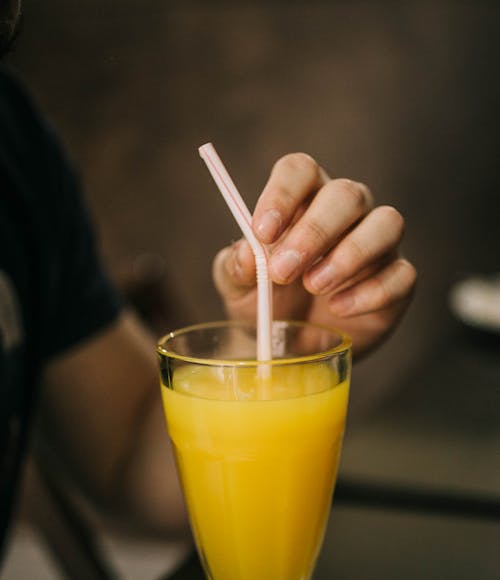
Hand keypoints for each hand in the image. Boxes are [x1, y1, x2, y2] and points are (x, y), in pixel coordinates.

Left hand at [213, 153, 415, 357]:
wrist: (288, 348)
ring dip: (350, 254)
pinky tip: (339, 309)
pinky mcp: (397, 281)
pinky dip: (372, 292)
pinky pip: (402, 274)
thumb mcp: (238, 287)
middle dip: (314, 232)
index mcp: (303, 199)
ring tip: (315, 286)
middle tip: (283, 271)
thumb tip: (248, 252)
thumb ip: (236, 266)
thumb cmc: (265, 303)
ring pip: (387, 223)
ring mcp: (377, 245)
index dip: (282, 194)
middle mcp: (346, 213)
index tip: (262, 231)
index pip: (300, 170)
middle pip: (347, 194)